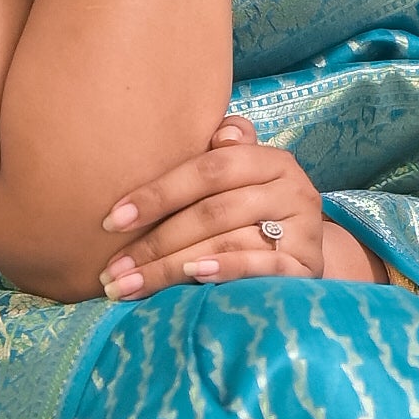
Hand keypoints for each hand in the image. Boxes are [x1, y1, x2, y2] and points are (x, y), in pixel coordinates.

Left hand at [99, 116, 387, 295]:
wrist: (303, 256)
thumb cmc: (254, 213)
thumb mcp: (240, 180)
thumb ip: (222, 153)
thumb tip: (221, 133)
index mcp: (270, 161)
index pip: (209, 169)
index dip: (158, 193)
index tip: (111, 220)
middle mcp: (292, 189)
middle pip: (213, 211)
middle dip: (155, 242)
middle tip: (111, 269)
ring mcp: (303, 229)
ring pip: (227, 242)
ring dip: (171, 267)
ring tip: (128, 285)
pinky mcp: (306, 266)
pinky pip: (262, 266)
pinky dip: (226, 270)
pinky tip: (192, 278)